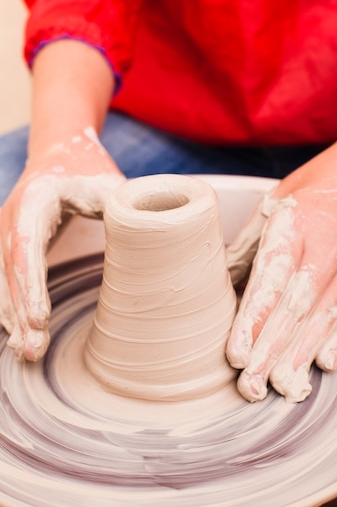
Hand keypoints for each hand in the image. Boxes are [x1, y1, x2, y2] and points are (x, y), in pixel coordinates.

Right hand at [0, 127, 124, 360]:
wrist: (62, 154)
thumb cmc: (88, 170)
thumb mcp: (108, 184)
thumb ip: (123, 211)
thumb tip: (151, 242)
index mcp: (35, 200)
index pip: (27, 246)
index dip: (31, 284)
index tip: (38, 318)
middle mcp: (13, 219)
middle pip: (11, 271)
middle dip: (20, 312)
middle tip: (34, 349)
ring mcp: (9, 235)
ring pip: (5, 282)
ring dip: (14, 318)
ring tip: (28, 353)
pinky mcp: (15, 249)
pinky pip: (9, 283)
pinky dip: (13, 310)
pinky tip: (20, 337)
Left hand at [226, 135, 336, 402]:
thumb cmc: (319, 185)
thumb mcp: (276, 202)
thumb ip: (251, 243)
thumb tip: (220, 281)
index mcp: (296, 223)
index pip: (270, 279)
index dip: (253, 319)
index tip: (235, 354)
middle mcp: (328, 244)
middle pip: (296, 306)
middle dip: (272, 350)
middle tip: (251, 387)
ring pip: (327, 316)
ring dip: (303, 354)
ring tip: (282, 387)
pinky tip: (325, 364)